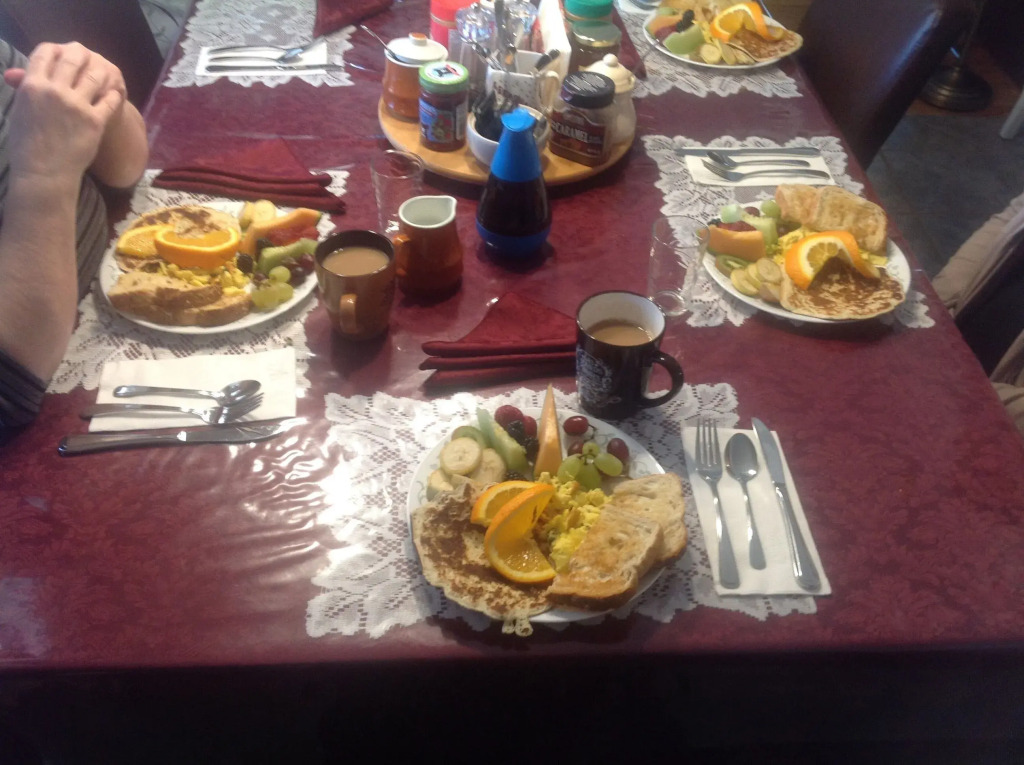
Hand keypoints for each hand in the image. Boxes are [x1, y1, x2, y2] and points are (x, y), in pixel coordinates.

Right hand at [4, 42, 126, 184]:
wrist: (44, 173)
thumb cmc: (26, 145)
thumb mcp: (19, 111)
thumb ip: (25, 89)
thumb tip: (20, 75)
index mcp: (32, 85)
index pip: (45, 52)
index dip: (55, 48)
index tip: (62, 51)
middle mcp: (55, 91)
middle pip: (73, 58)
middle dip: (81, 53)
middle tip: (87, 55)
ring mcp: (77, 105)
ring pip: (95, 76)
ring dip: (101, 70)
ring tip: (105, 71)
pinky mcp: (96, 121)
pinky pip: (110, 100)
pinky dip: (114, 94)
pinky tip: (115, 92)